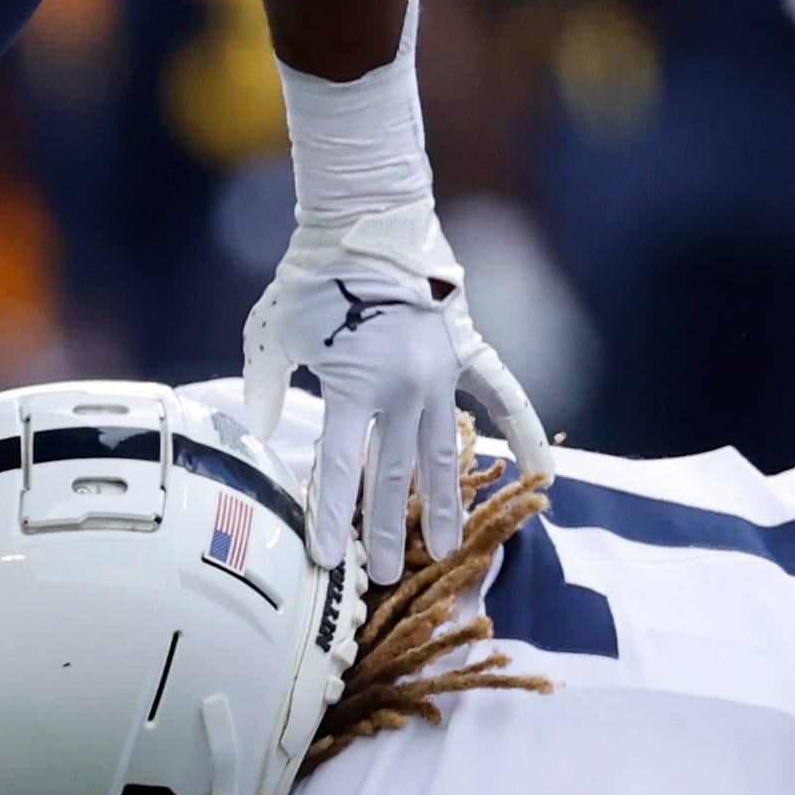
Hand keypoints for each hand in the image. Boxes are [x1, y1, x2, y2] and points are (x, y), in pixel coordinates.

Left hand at [243, 209, 551, 583]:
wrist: (368, 221)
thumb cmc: (314, 276)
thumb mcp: (273, 331)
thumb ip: (264, 383)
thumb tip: (253, 426)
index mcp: (352, 387)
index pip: (340, 468)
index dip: (332, 517)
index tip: (331, 559)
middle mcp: (402, 389)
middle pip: (392, 476)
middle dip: (385, 529)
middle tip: (382, 573)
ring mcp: (441, 373)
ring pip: (443, 453)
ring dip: (444, 504)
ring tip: (446, 550)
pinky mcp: (467, 351)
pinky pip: (503, 396)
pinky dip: (523, 432)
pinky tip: (541, 473)